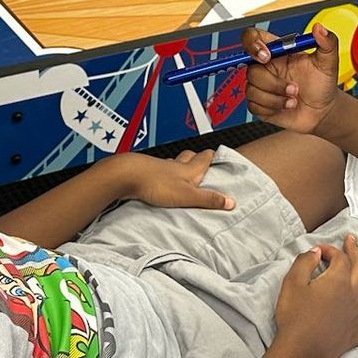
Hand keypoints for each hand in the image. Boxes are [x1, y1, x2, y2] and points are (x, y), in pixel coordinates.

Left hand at [103, 150, 232, 210]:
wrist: (127, 175)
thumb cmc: (157, 183)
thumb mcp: (187, 195)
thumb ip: (208, 199)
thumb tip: (230, 202)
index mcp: (189, 168)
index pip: (205, 157)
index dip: (212, 155)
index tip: (218, 156)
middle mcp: (175, 164)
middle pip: (189, 156)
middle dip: (196, 159)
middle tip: (201, 165)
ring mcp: (160, 167)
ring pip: (173, 163)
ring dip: (179, 166)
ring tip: (182, 175)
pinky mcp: (147, 172)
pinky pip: (159, 171)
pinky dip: (164, 174)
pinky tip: (162, 183)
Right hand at [244, 25, 343, 135]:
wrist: (322, 110)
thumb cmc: (322, 84)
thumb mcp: (328, 62)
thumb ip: (328, 42)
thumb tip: (319, 28)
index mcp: (278, 52)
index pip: (253, 38)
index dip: (253, 44)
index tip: (266, 56)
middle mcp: (266, 67)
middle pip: (251, 70)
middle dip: (274, 83)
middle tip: (294, 88)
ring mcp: (261, 86)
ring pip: (251, 90)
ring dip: (276, 98)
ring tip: (294, 99)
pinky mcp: (259, 104)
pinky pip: (254, 105)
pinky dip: (272, 108)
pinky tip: (286, 106)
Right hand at [273, 233, 357, 357]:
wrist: (301, 352)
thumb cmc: (294, 316)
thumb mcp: (292, 283)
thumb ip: (305, 262)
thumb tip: (317, 252)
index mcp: (339, 280)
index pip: (340, 257)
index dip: (331, 249)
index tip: (319, 250)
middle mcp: (354, 295)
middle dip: (356, 251)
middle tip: (352, 240)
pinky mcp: (356, 334)